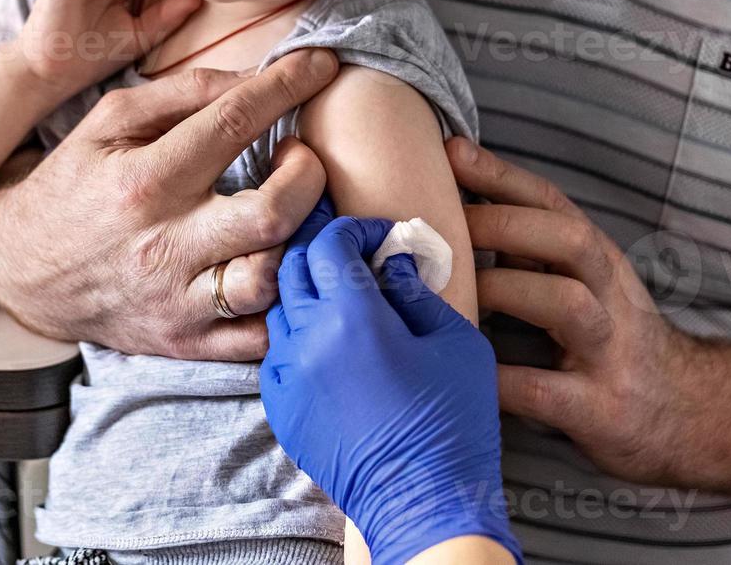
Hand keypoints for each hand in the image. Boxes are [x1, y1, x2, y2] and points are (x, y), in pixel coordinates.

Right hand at [0, 48, 340, 359]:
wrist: (20, 272)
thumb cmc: (74, 185)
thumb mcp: (108, 121)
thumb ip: (182, 92)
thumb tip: (255, 76)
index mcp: (144, 180)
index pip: (233, 122)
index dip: (288, 85)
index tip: (322, 65)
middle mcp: (164, 245)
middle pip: (272, 215)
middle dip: (308, 174)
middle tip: (300, 155)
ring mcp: (178, 302)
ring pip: (272, 281)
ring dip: (302, 240)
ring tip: (293, 213)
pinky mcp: (186, 344)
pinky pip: (261, 338)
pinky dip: (287, 302)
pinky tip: (282, 264)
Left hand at [262, 207, 521, 564]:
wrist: (424, 503)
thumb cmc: (452, 425)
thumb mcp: (455, 342)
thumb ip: (418, 292)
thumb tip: (393, 263)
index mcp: (353, 316)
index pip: (330, 243)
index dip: (355, 228)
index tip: (379, 236)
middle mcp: (309, 339)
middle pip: (294, 266)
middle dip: (323, 250)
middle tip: (352, 255)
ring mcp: (288, 375)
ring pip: (280, 308)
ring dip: (307, 293)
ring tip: (342, 301)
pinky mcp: (281, 408)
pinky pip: (275, 354)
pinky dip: (296, 337)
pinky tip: (327, 346)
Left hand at [446, 137, 710, 488]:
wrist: (693, 417)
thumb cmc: (614, 342)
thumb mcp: (584, 285)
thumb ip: (529, 253)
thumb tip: (452, 211)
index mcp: (600, 262)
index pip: (553, 204)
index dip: (503, 174)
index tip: (451, 150)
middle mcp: (611, 297)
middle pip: (570, 240)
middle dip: (504, 224)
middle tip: (442, 225)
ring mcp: (610, 353)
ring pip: (567, 304)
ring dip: (505, 292)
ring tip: (453, 297)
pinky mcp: (599, 410)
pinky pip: (544, 390)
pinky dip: (497, 379)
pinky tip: (459, 373)